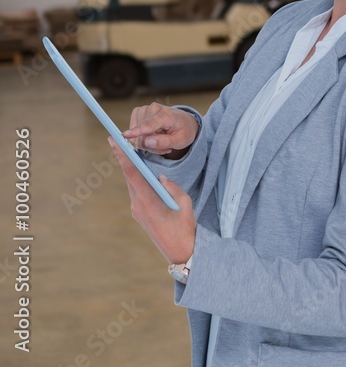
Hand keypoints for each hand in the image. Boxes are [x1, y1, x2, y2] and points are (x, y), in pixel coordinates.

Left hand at [108, 137, 196, 264]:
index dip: (122, 156)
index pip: (133, 173)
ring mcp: (137, 210)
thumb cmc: (185, 226)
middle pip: (129, 176)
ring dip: (130, 169)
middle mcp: (138, 205)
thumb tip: (160, 176)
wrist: (180, 251)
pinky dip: (137, 180)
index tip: (114, 141)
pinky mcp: (140, 214)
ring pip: (132, 184)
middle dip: (123, 158)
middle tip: (117, 140)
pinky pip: (137, 192)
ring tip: (128, 152)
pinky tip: (140, 172)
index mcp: (148, 201)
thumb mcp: (184, 203)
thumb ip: (172, 186)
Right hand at [121, 102, 197, 159]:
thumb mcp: (181, 141)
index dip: (138, 131)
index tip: (126, 135)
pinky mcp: (139, 112)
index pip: (150, 124)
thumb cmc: (184, 131)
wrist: (184, 122)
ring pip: (137, 135)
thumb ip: (165, 142)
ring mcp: (145, 109)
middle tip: (165, 148)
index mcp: (167, 114)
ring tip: (161, 141)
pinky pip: (134, 131)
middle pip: (142, 135)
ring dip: (147, 142)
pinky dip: (142, 137)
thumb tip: (147, 142)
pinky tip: (153, 136)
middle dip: (151, 146)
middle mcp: (154, 109)